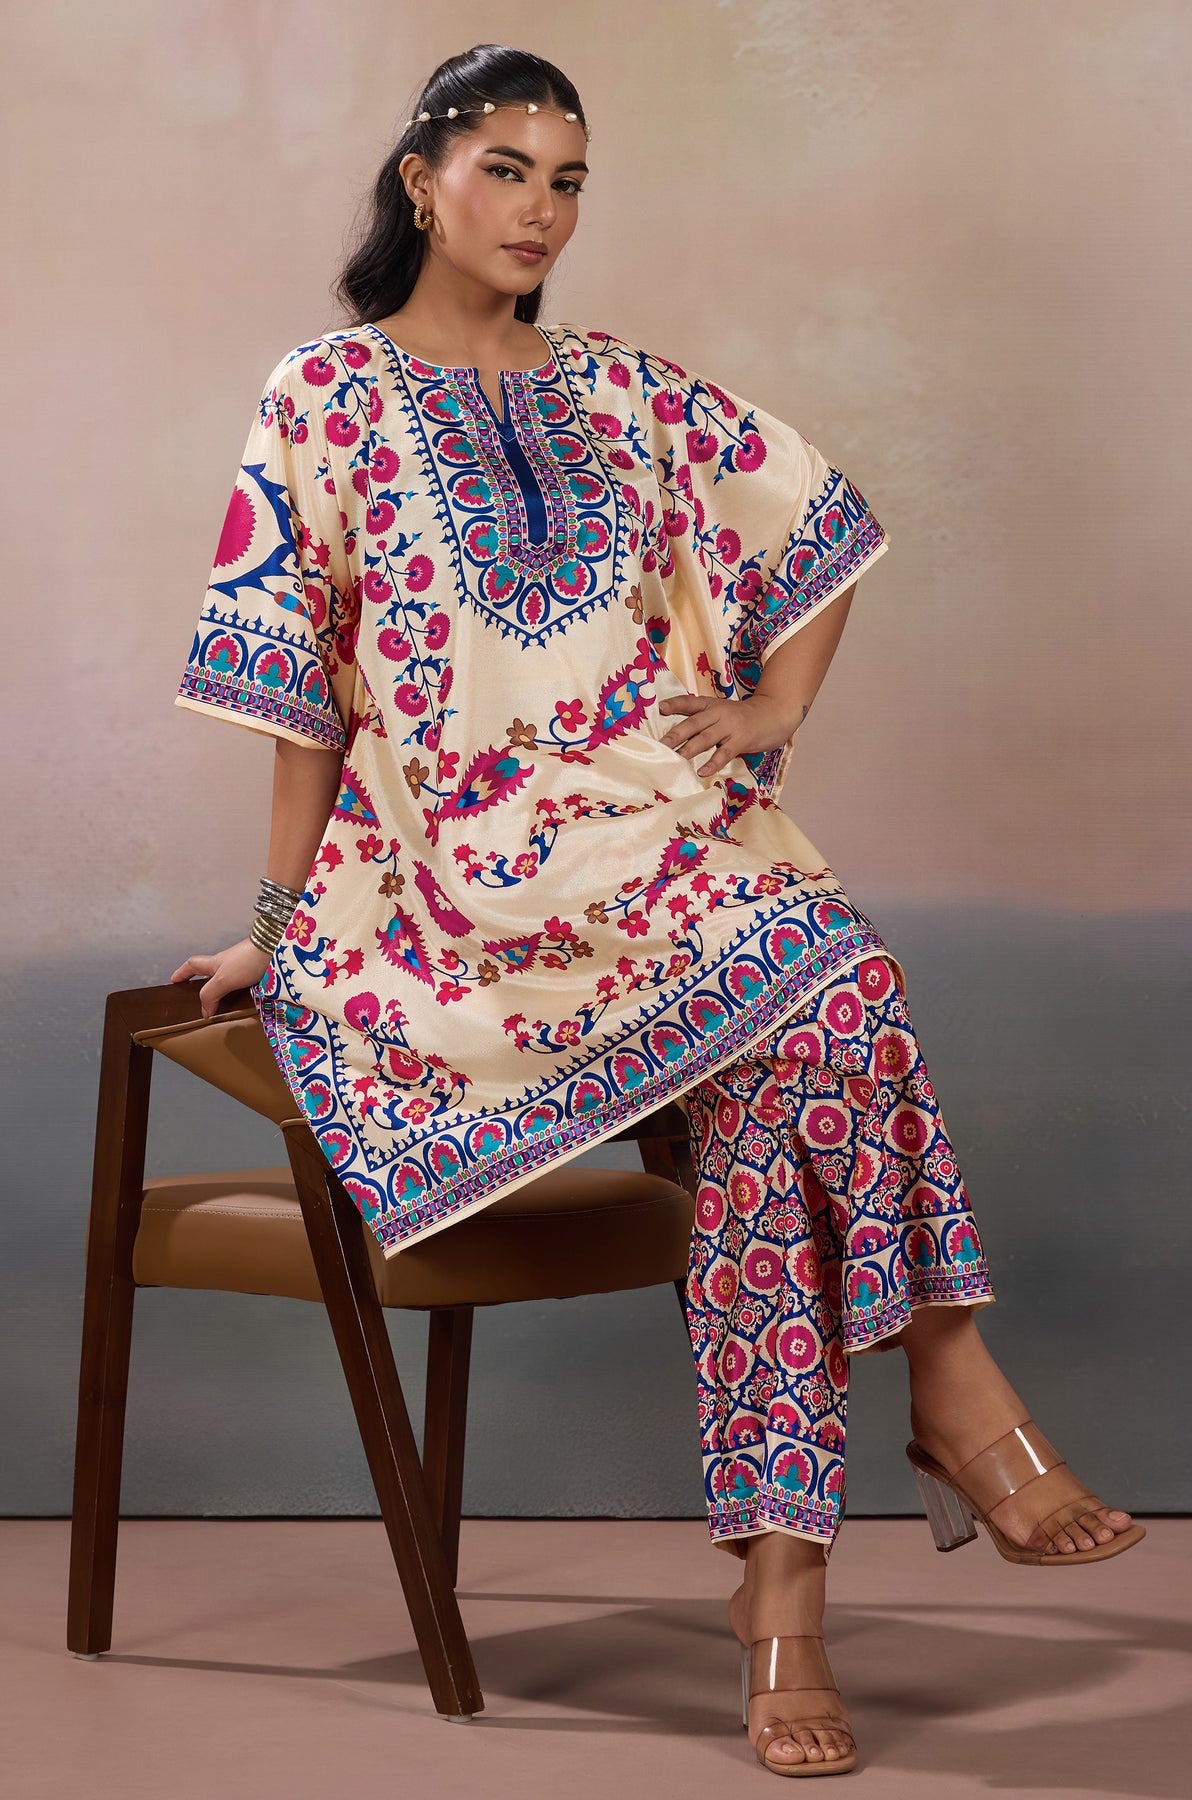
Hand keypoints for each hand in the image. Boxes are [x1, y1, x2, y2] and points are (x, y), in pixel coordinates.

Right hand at [170, 938, 272, 1018]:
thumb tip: (204, 1012)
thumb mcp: (222, 979)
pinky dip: (241, 993)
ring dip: (224, 990)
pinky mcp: (258, 971)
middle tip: (201, 999)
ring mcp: (243, 966)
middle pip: (210, 972)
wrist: (276, 950)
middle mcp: (228, 963)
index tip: (174, 980)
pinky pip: (244, 984)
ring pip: (228, 979)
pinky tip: (245, 1003)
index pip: (193, 965)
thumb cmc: (246, 961)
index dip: (182, 972)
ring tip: (223, 1007)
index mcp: (215, 962)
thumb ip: (210, 995)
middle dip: (204, 983)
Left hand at [656, 691, 798, 779]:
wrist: (774, 713)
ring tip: (677, 758)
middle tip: (662, 744)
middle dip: (676, 734)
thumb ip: (703, 721)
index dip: (675, 704)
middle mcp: (718, 713)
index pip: (690, 703)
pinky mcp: (742, 739)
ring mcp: (730, 726)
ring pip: (707, 737)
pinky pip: (725, 753)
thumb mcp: (722, 712)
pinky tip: (702, 771)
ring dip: (690, 749)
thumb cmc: (743, 717)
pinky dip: (713, 763)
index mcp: (711, 705)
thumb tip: (678, 737)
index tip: (660, 708)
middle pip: (694, 723)